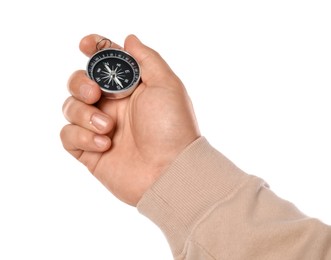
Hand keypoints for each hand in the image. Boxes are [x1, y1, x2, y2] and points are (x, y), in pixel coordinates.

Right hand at [60, 34, 199, 205]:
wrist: (169, 172)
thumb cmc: (172, 128)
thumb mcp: (167, 85)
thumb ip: (147, 59)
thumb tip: (129, 39)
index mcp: (130, 89)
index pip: (104, 62)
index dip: (92, 50)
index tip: (86, 45)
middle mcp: (112, 106)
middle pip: (79, 82)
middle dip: (80, 83)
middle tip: (95, 94)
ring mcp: (99, 128)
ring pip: (69, 107)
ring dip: (84, 114)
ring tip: (108, 128)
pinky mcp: (89, 150)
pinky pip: (67, 135)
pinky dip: (81, 136)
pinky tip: (105, 145)